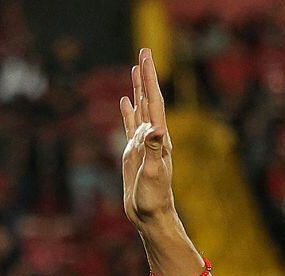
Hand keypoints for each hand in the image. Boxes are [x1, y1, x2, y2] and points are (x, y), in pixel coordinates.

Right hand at [119, 48, 175, 228]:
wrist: (150, 215)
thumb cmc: (154, 198)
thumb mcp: (153, 173)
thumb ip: (154, 150)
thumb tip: (157, 128)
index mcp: (159, 139)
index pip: (154, 102)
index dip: (149, 79)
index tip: (146, 57)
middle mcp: (154, 137)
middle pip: (149, 99)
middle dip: (146, 75)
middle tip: (144, 51)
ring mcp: (143, 143)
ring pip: (140, 109)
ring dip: (138, 88)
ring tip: (135, 69)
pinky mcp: (133, 151)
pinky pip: (130, 125)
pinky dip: (128, 111)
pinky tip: (125, 101)